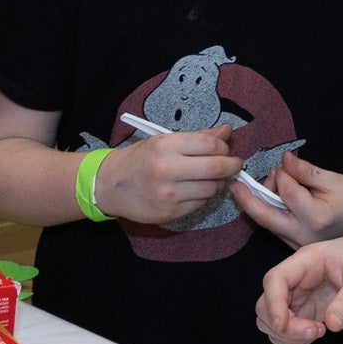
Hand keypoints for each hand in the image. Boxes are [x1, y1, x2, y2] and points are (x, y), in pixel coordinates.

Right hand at [93, 128, 241, 223]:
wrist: (108, 186)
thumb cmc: (140, 159)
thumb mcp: (165, 140)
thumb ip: (199, 136)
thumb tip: (228, 131)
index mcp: (166, 146)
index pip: (211, 144)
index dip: (224, 146)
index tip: (225, 148)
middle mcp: (166, 170)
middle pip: (217, 167)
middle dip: (232, 165)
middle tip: (234, 164)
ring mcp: (168, 194)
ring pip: (212, 188)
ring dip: (217, 182)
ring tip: (209, 177)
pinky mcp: (169, 213)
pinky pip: (200, 203)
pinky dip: (204, 195)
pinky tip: (194, 189)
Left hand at [230, 154, 342, 246]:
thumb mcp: (332, 179)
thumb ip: (305, 171)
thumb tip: (283, 160)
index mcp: (317, 217)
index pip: (288, 192)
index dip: (283, 174)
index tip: (286, 163)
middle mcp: (304, 235)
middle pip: (266, 217)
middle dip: (248, 200)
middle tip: (235, 184)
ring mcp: (298, 244)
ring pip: (268, 224)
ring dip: (259, 204)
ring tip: (262, 185)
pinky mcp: (295, 247)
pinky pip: (275, 229)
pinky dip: (268, 213)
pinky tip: (266, 199)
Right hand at [254, 226, 342, 343]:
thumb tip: (331, 325)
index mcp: (308, 260)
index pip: (274, 280)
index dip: (273, 304)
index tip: (284, 324)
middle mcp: (300, 278)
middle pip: (267, 303)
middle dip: (282, 325)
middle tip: (314, 333)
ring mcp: (303, 294)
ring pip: (274, 319)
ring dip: (287, 334)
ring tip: (319, 333)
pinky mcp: (311, 308)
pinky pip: (290, 327)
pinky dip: (296, 337)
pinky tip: (320, 332)